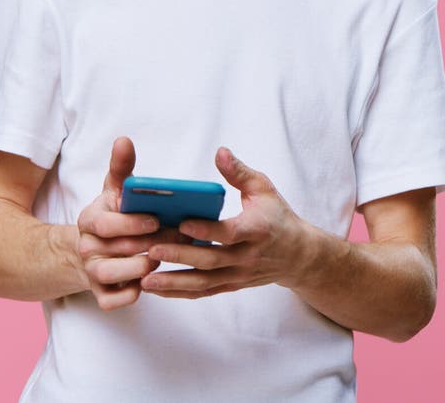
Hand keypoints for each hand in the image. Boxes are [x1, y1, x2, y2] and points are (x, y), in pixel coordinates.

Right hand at [77, 136, 183, 309]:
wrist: (91, 249)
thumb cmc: (112, 215)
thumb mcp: (115, 189)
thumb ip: (121, 167)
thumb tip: (124, 140)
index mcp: (89, 219)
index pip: (105, 224)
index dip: (132, 223)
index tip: (157, 220)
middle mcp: (86, 246)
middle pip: (117, 249)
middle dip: (149, 244)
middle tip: (177, 239)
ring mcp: (91, 272)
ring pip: (114, 275)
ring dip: (141, 269)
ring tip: (161, 259)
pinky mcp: (100, 294)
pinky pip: (114, 300)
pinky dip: (130, 294)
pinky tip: (150, 283)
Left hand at [140, 147, 313, 298]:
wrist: (297, 255)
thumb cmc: (277, 216)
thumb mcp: (263, 189)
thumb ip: (239, 172)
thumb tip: (220, 152)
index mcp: (256, 230)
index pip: (229, 233)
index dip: (207, 230)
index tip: (183, 223)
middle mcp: (247, 257)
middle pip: (211, 260)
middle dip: (181, 256)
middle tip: (152, 250)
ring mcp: (238, 275)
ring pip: (204, 282)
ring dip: (175, 282)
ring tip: (146, 280)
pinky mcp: (231, 285)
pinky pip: (204, 292)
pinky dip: (180, 293)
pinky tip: (157, 289)